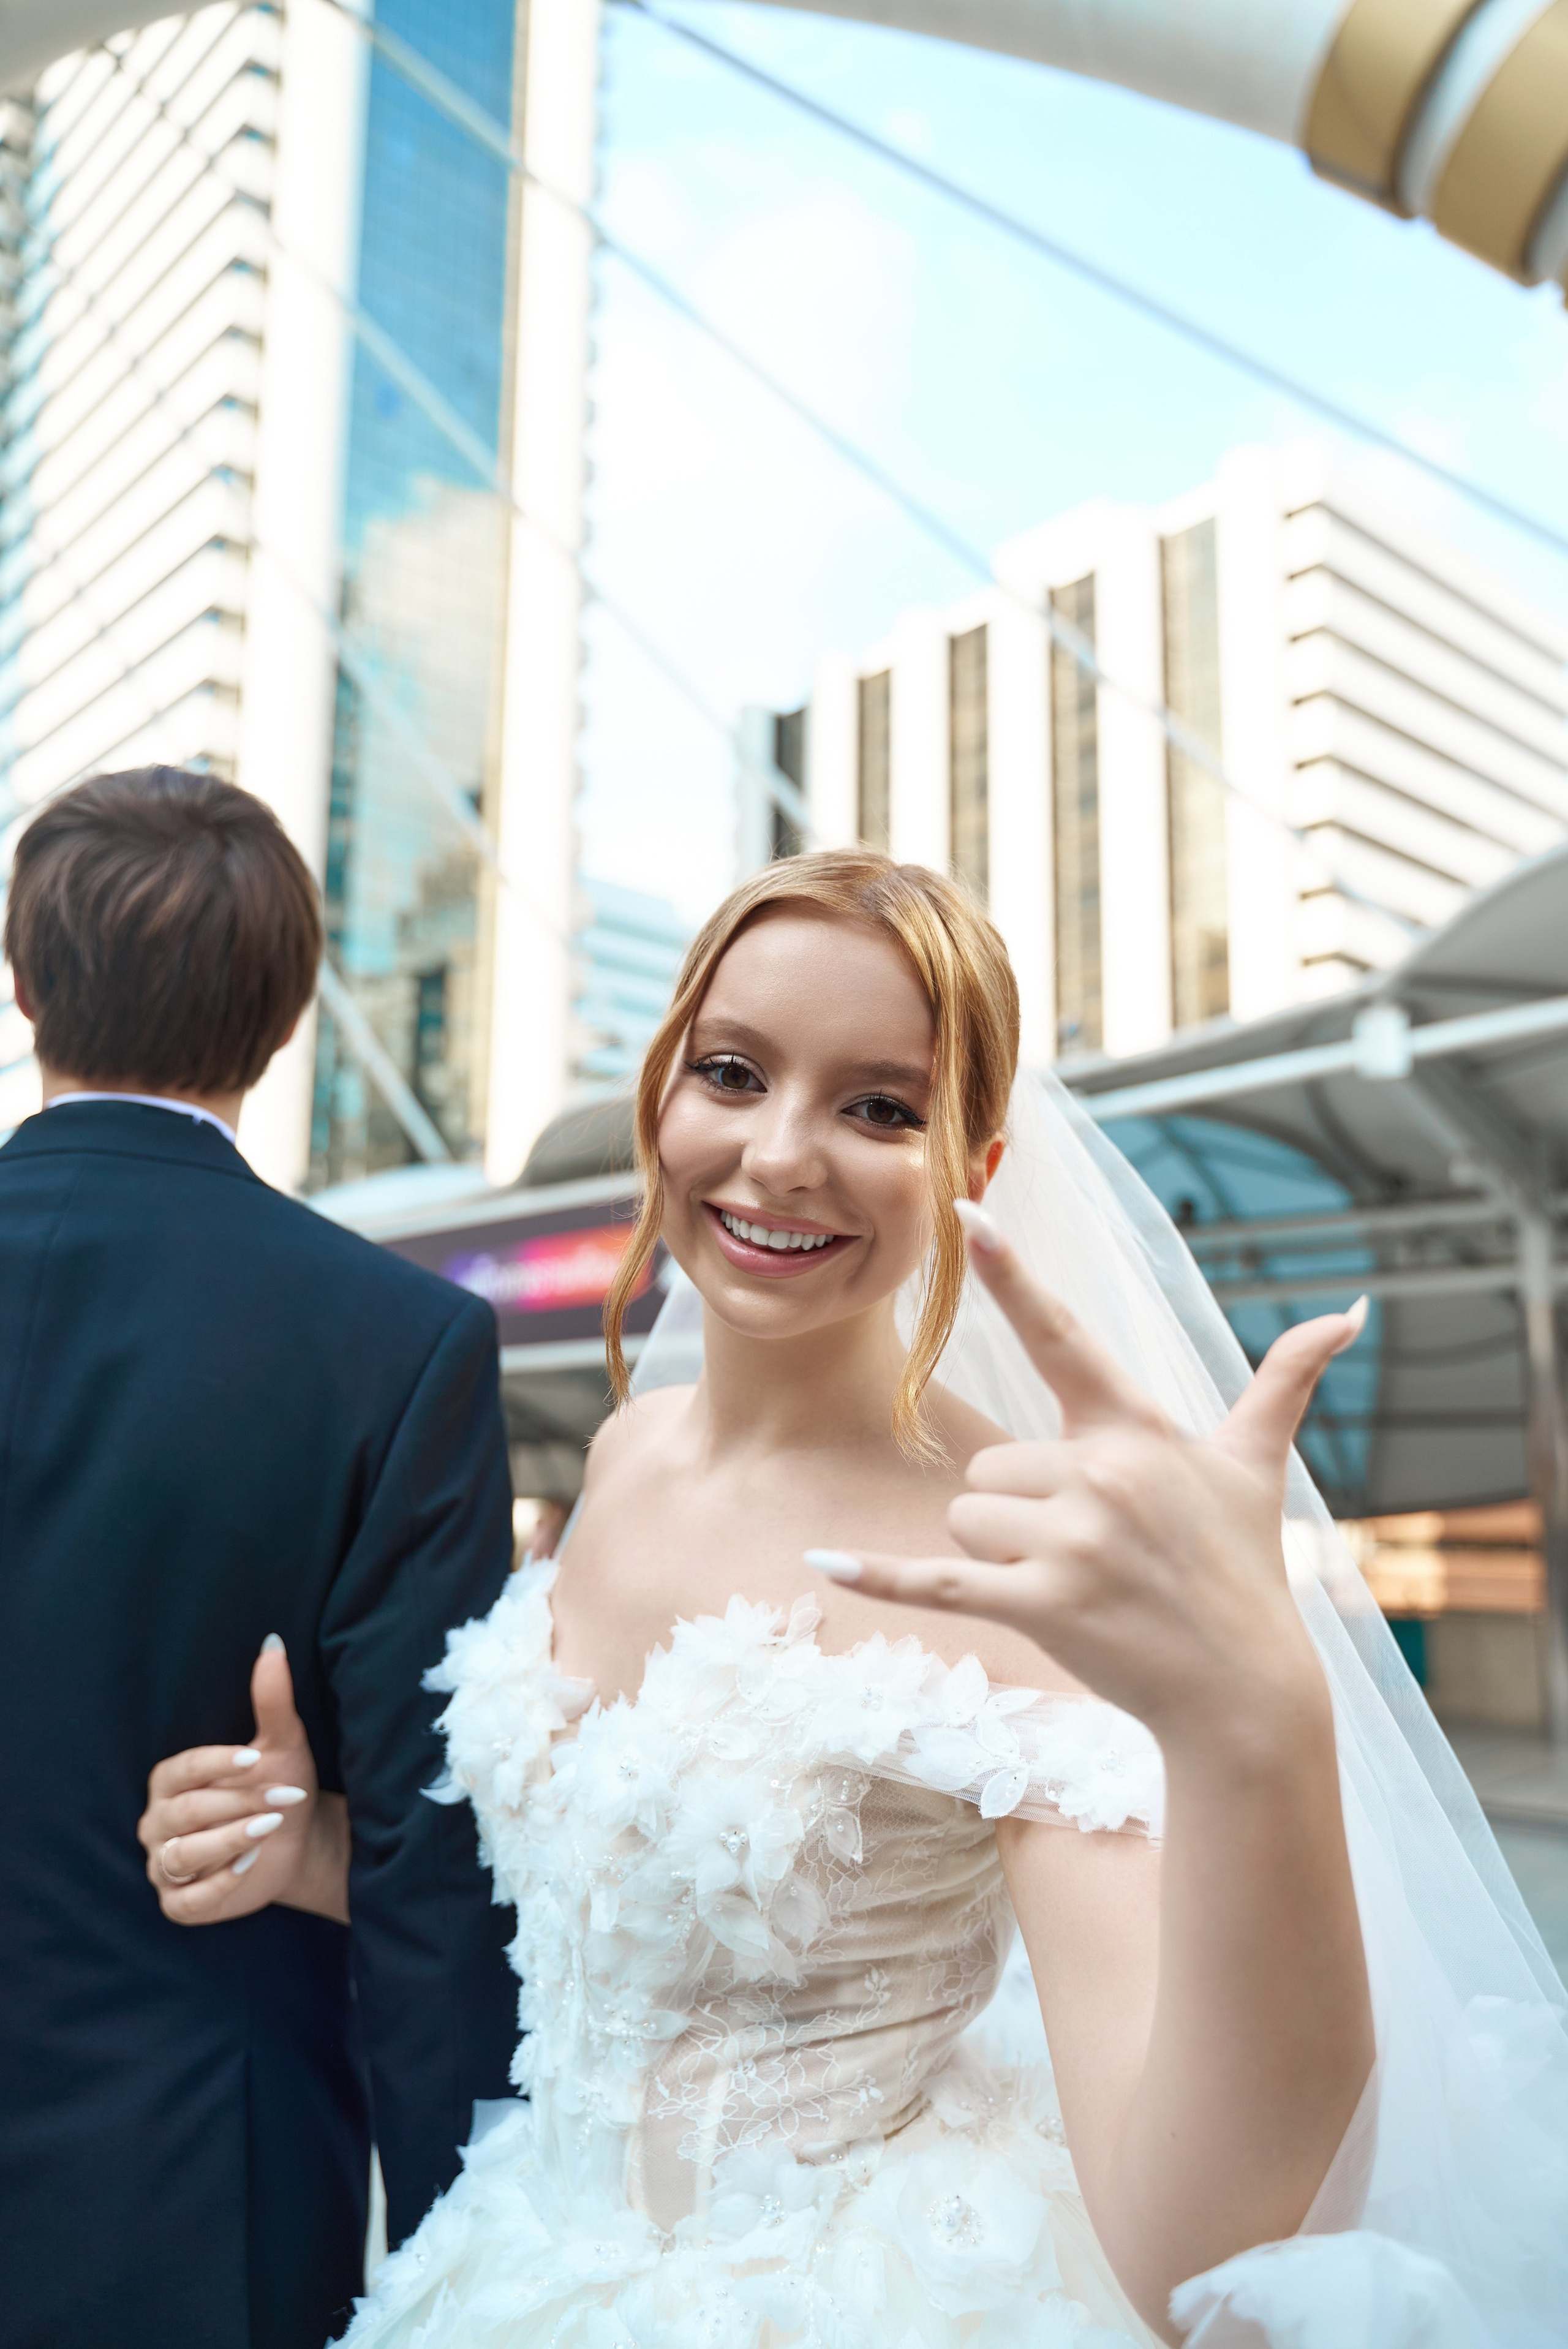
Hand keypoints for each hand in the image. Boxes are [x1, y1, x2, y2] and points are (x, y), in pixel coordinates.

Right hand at [137, 1636, 320, 1923]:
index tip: (258, 1757)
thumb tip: (273, 1643)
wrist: (296, 1841)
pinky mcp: (180, 1903)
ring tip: (269, 1830)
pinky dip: (218, 1885)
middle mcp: (158, 1820)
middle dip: (239, 1803)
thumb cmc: (279, 1783)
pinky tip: (249, 1865)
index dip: (219, 1762)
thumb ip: (271, 1698)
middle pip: (189, 1811)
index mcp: (171, 1779)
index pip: (184, 1768)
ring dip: (229, 1840)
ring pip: (184, 1855)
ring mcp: (165, 1864)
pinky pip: (187, 1901)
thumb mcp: (281, 1743)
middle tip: (285, 1798)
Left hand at [809, 1203, 1365, 1751]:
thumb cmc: (1241, 1570)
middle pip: (989, 1464)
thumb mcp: (1257, 1467)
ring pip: (968, 1517)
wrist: (1243, 1690)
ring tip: (1076, 1583)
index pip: (1062, 1335)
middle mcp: (1101, 1475)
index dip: (1013, 1274)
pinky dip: (880, 1577)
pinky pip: (936, 1579)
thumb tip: (1350, 1310)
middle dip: (1022, 1508)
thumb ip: (1288, 1381)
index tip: (967, 1210)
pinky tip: (823, 1562)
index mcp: (1137, 1429)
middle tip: (1092, 1549)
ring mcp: (1071, 1543)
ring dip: (1002, 1554)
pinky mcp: (1040, 1605)